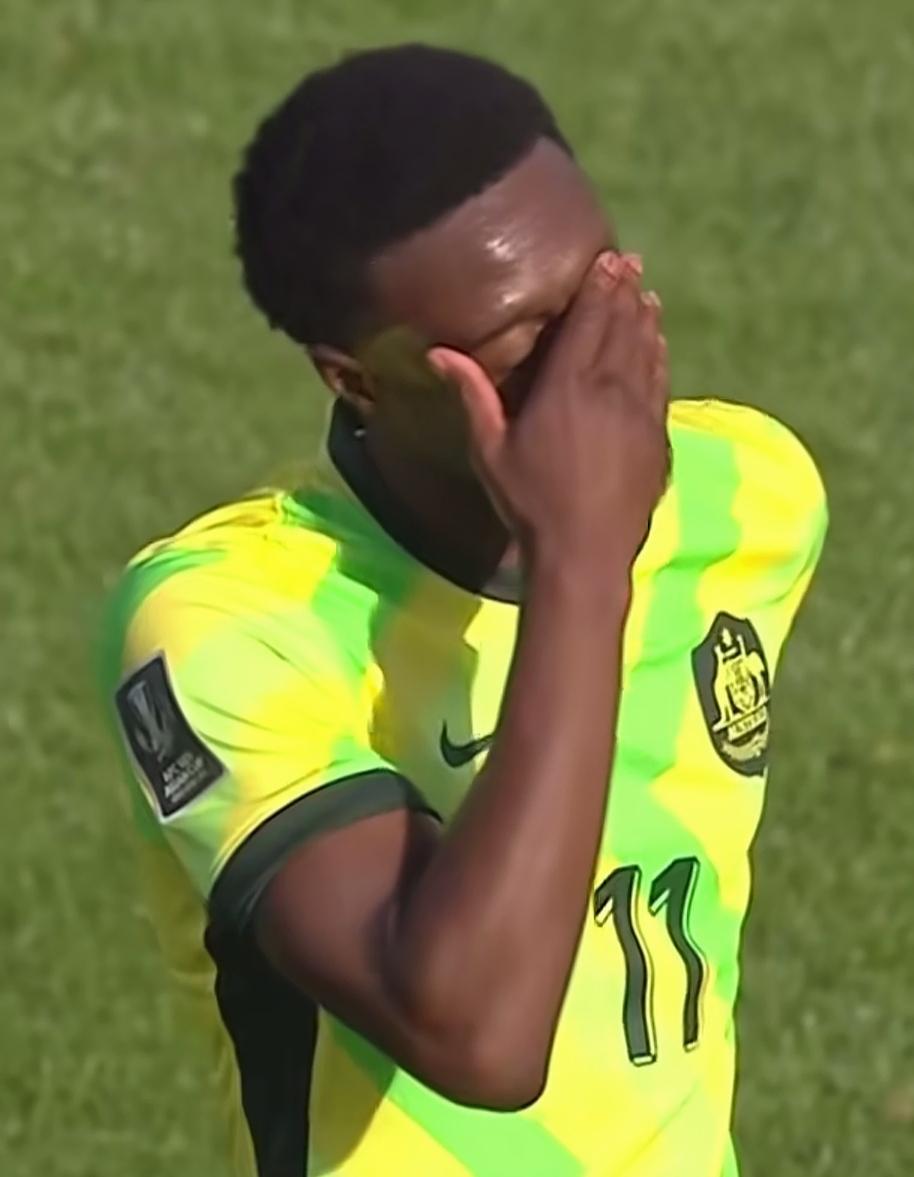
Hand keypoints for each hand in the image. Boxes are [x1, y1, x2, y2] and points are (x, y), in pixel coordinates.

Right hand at [428, 252, 669, 572]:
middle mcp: (608, 390)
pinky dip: (660, 356)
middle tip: (630, 263)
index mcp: (566, 388)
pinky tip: (658, 345)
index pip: (587, 322)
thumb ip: (472, 394)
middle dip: (625, 292)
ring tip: (646, 294)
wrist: (584, 553)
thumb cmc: (529, 503)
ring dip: (646, 319)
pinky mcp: (657, 437)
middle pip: (621, 327)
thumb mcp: (489, 450)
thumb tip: (437, 352)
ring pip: (647, 351)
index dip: (599, 287)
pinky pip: (661, 383)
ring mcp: (639, 413)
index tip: (607, 259)